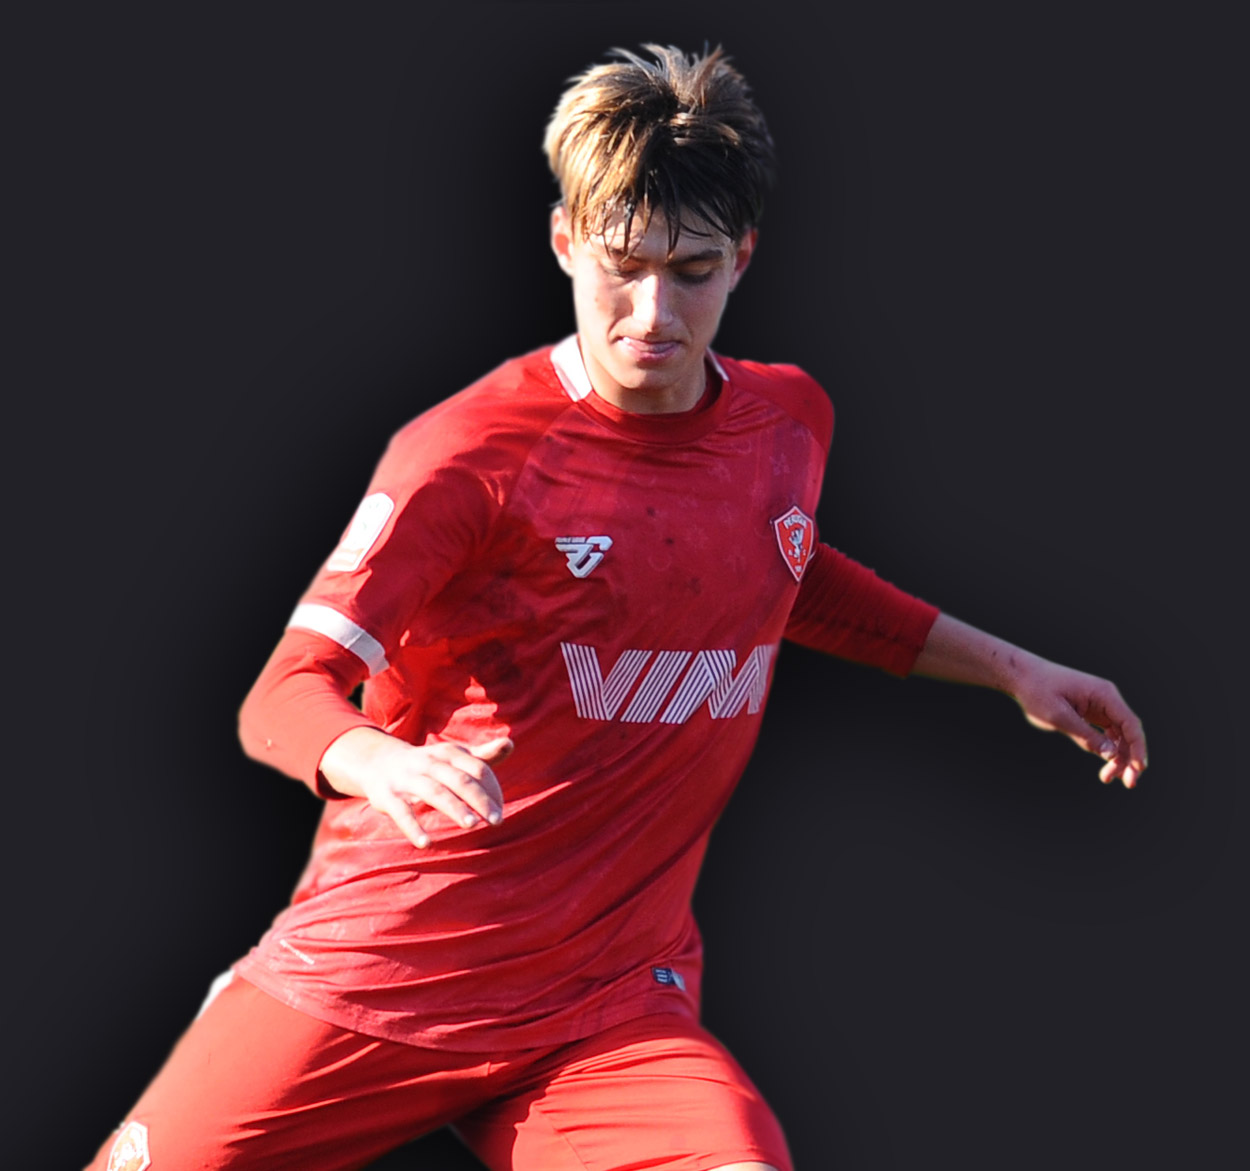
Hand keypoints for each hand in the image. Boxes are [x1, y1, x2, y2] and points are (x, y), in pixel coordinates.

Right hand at [319, 728, 512, 847]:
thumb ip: (482, 756)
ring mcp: (407, 779)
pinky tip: (427, 843)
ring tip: (472, 825)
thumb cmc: (427, 764)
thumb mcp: (453, 756)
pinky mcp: (387, 796)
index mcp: (448, 753)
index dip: (492, 789)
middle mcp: (429, 762)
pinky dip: (413, 828)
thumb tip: (510, 744)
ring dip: (454, 808)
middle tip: (498, 820)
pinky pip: (401, 812)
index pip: (477, 769)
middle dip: (480, 799)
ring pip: (434, 792)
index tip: (501, 811)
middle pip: (459, 779)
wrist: (377, 762)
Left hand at [1010, 657, 1147, 788]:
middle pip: (1128, 732)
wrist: (1022, 676)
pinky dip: (1107, 750)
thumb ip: (1086, 736)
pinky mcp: (1091, 712)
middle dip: (1130, 758)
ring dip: (1119, 757)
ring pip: (1119, 736)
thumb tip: (1112, 755)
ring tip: (1108, 778)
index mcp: (1103, 694)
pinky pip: (1107, 734)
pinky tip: (1105, 767)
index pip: (1130, 724)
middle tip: (1129, 783)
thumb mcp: (1059, 717)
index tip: (1139, 769)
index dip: (1138, 748)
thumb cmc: (1038, 691)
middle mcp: (1107, 699)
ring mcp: (1100, 706)